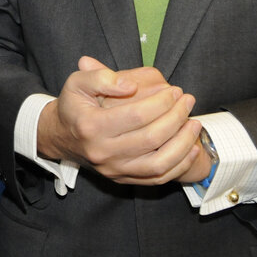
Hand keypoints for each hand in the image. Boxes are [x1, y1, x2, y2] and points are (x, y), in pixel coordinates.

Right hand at [37, 56, 202, 184]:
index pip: (136, 115)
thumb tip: (131, 86)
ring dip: (183, 143)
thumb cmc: (74, 104)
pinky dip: (180, 164)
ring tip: (195, 123)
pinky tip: (191, 148)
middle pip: (151, 138)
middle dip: (176, 117)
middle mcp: (102, 152)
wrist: (62, 136)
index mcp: (91, 126)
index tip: (174, 91)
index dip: (161, 102)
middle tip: (188, 101)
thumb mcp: (77, 81)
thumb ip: (100, 76)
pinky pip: (158, 178)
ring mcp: (114, 170)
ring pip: (159, 163)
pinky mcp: (123, 180)